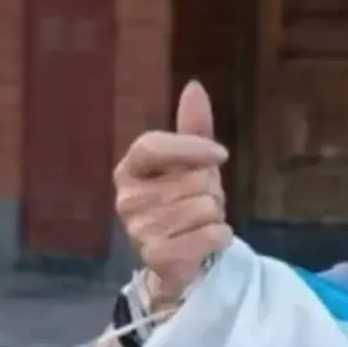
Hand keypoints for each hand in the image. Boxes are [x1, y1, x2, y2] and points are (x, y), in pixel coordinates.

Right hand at [114, 80, 231, 306]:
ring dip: (216, 216)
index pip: (153, 146)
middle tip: (202, 203)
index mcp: (130, 170)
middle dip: (212, 191)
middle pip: (193, 180)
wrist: (180, 259)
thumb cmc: (185, 203)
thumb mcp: (192, 163)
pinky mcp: (158, 256)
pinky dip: (220, 237)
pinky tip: (207, 242)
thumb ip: (194, 127)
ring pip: (206, 207)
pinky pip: (210, 235)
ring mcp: (139, 230)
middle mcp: (127, 198)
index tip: (220, 154)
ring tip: (201, 223)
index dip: (191, 147)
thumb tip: (195, 87)